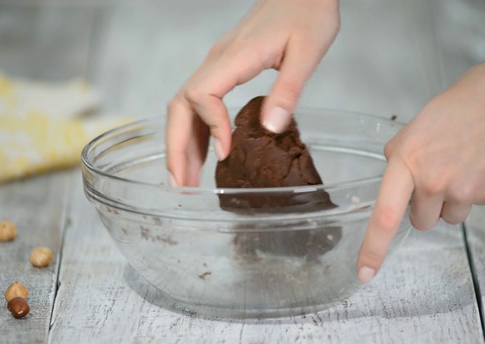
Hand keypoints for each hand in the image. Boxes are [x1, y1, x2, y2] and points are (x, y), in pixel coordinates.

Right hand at [166, 0, 339, 185]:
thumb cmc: (307, 13)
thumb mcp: (307, 52)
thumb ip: (288, 90)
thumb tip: (270, 128)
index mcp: (235, 57)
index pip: (201, 94)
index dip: (209, 126)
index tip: (226, 153)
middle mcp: (217, 61)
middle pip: (180, 105)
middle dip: (177, 147)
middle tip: (182, 185)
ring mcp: (217, 64)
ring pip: (185, 106)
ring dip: (182, 143)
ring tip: (187, 180)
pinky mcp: (224, 69)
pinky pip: (200, 102)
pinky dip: (197, 130)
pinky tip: (204, 152)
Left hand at [356, 26, 484, 282]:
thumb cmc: (466, 102)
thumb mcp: (420, 123)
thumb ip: (403, 152)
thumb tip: (395, 167)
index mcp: (407, 160)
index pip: (385, 215)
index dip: (372, 248)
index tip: (364, 272)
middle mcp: (431, 181)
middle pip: (420, 221)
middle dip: (425, 207)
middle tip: (438, 177)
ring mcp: (462, 191)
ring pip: (448, 216)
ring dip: (452, 201)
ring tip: (464, 165)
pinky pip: (473, 205)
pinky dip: (476, 190)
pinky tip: (482, 164)